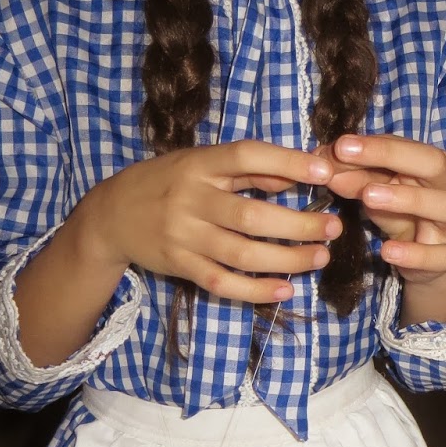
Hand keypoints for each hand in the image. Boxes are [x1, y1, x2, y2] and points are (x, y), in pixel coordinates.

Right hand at [80, 140, 338, 304]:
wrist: (111, 215)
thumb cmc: (168, 183)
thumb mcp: (200, 163)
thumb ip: (246, 169)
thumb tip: (297, 174)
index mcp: (199, 164)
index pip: (246, 157)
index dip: (287, 163)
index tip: (325, 173)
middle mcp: (191, 199)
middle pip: (252, 215)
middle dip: (299, 224)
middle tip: (334, 227)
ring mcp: (184, 236)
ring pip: (242, 254)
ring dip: (287, 258)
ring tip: (320, 257)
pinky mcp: (180, 266)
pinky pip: (223, 282)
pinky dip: (256, 289)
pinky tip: (286, 289)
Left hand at [328, 133, 445, 283]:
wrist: (426, 263)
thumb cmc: (402, 215)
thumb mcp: (374, 193)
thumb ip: (352, 177)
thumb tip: (320, 160)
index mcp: (434, 165)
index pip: (406, 145)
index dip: (373, 144)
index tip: (339, 145)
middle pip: (432, 163)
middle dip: (388, 155)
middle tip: (345, 154)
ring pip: (444, 206)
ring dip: (406, 199)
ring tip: (368, 196)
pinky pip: (437, 256)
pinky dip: (414, 254)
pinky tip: (387, 251)